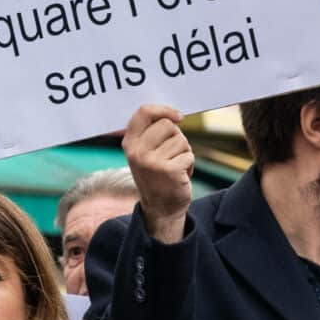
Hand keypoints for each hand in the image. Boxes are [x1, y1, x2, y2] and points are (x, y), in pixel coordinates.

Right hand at [124, 104, 196, 241]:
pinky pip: (189, 155)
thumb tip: (175, 114)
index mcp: (129, 144)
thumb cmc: (157, 176)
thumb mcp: (145, 153)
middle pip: (168, 125)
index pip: (143, 112)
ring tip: (175, 167)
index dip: (163, 110)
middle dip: (177, 137)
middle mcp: (137, 152)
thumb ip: (151, 133)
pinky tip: (180, 176)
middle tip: (172, 155)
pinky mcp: (169, 171)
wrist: (161, 209)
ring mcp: (152, 162)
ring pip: (181, 140)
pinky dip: (189, 165)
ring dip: (184, 152)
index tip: (178, 116)